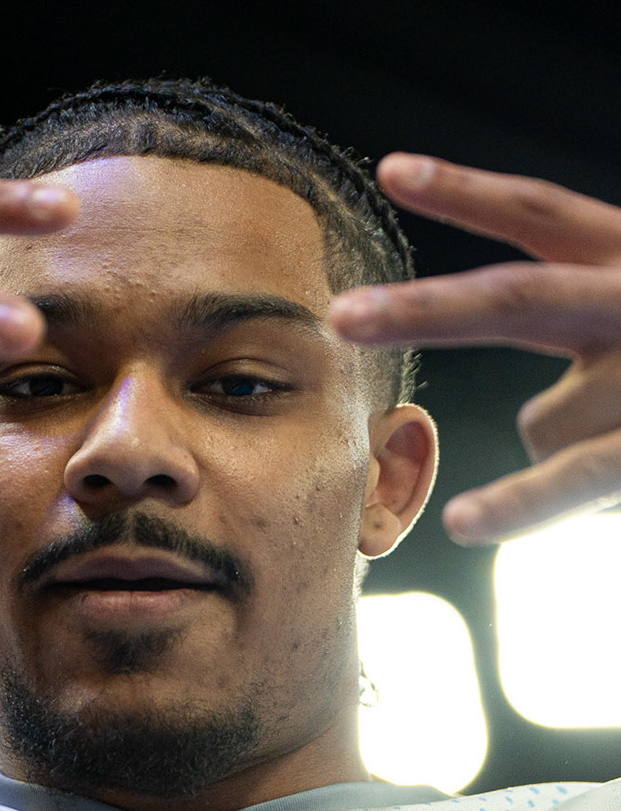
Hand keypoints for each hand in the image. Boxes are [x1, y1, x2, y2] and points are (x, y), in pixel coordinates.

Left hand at [329, 154, 620, 542]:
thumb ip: (590, 347)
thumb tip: (531, 421)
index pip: (542, 213)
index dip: (467, 191)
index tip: (392, 169)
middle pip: (516, 298)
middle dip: (426, 309)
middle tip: (340, 315)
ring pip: (541, 418)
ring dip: (562, 444)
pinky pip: (568, 477)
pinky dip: (517, 503)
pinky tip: (469, 522)